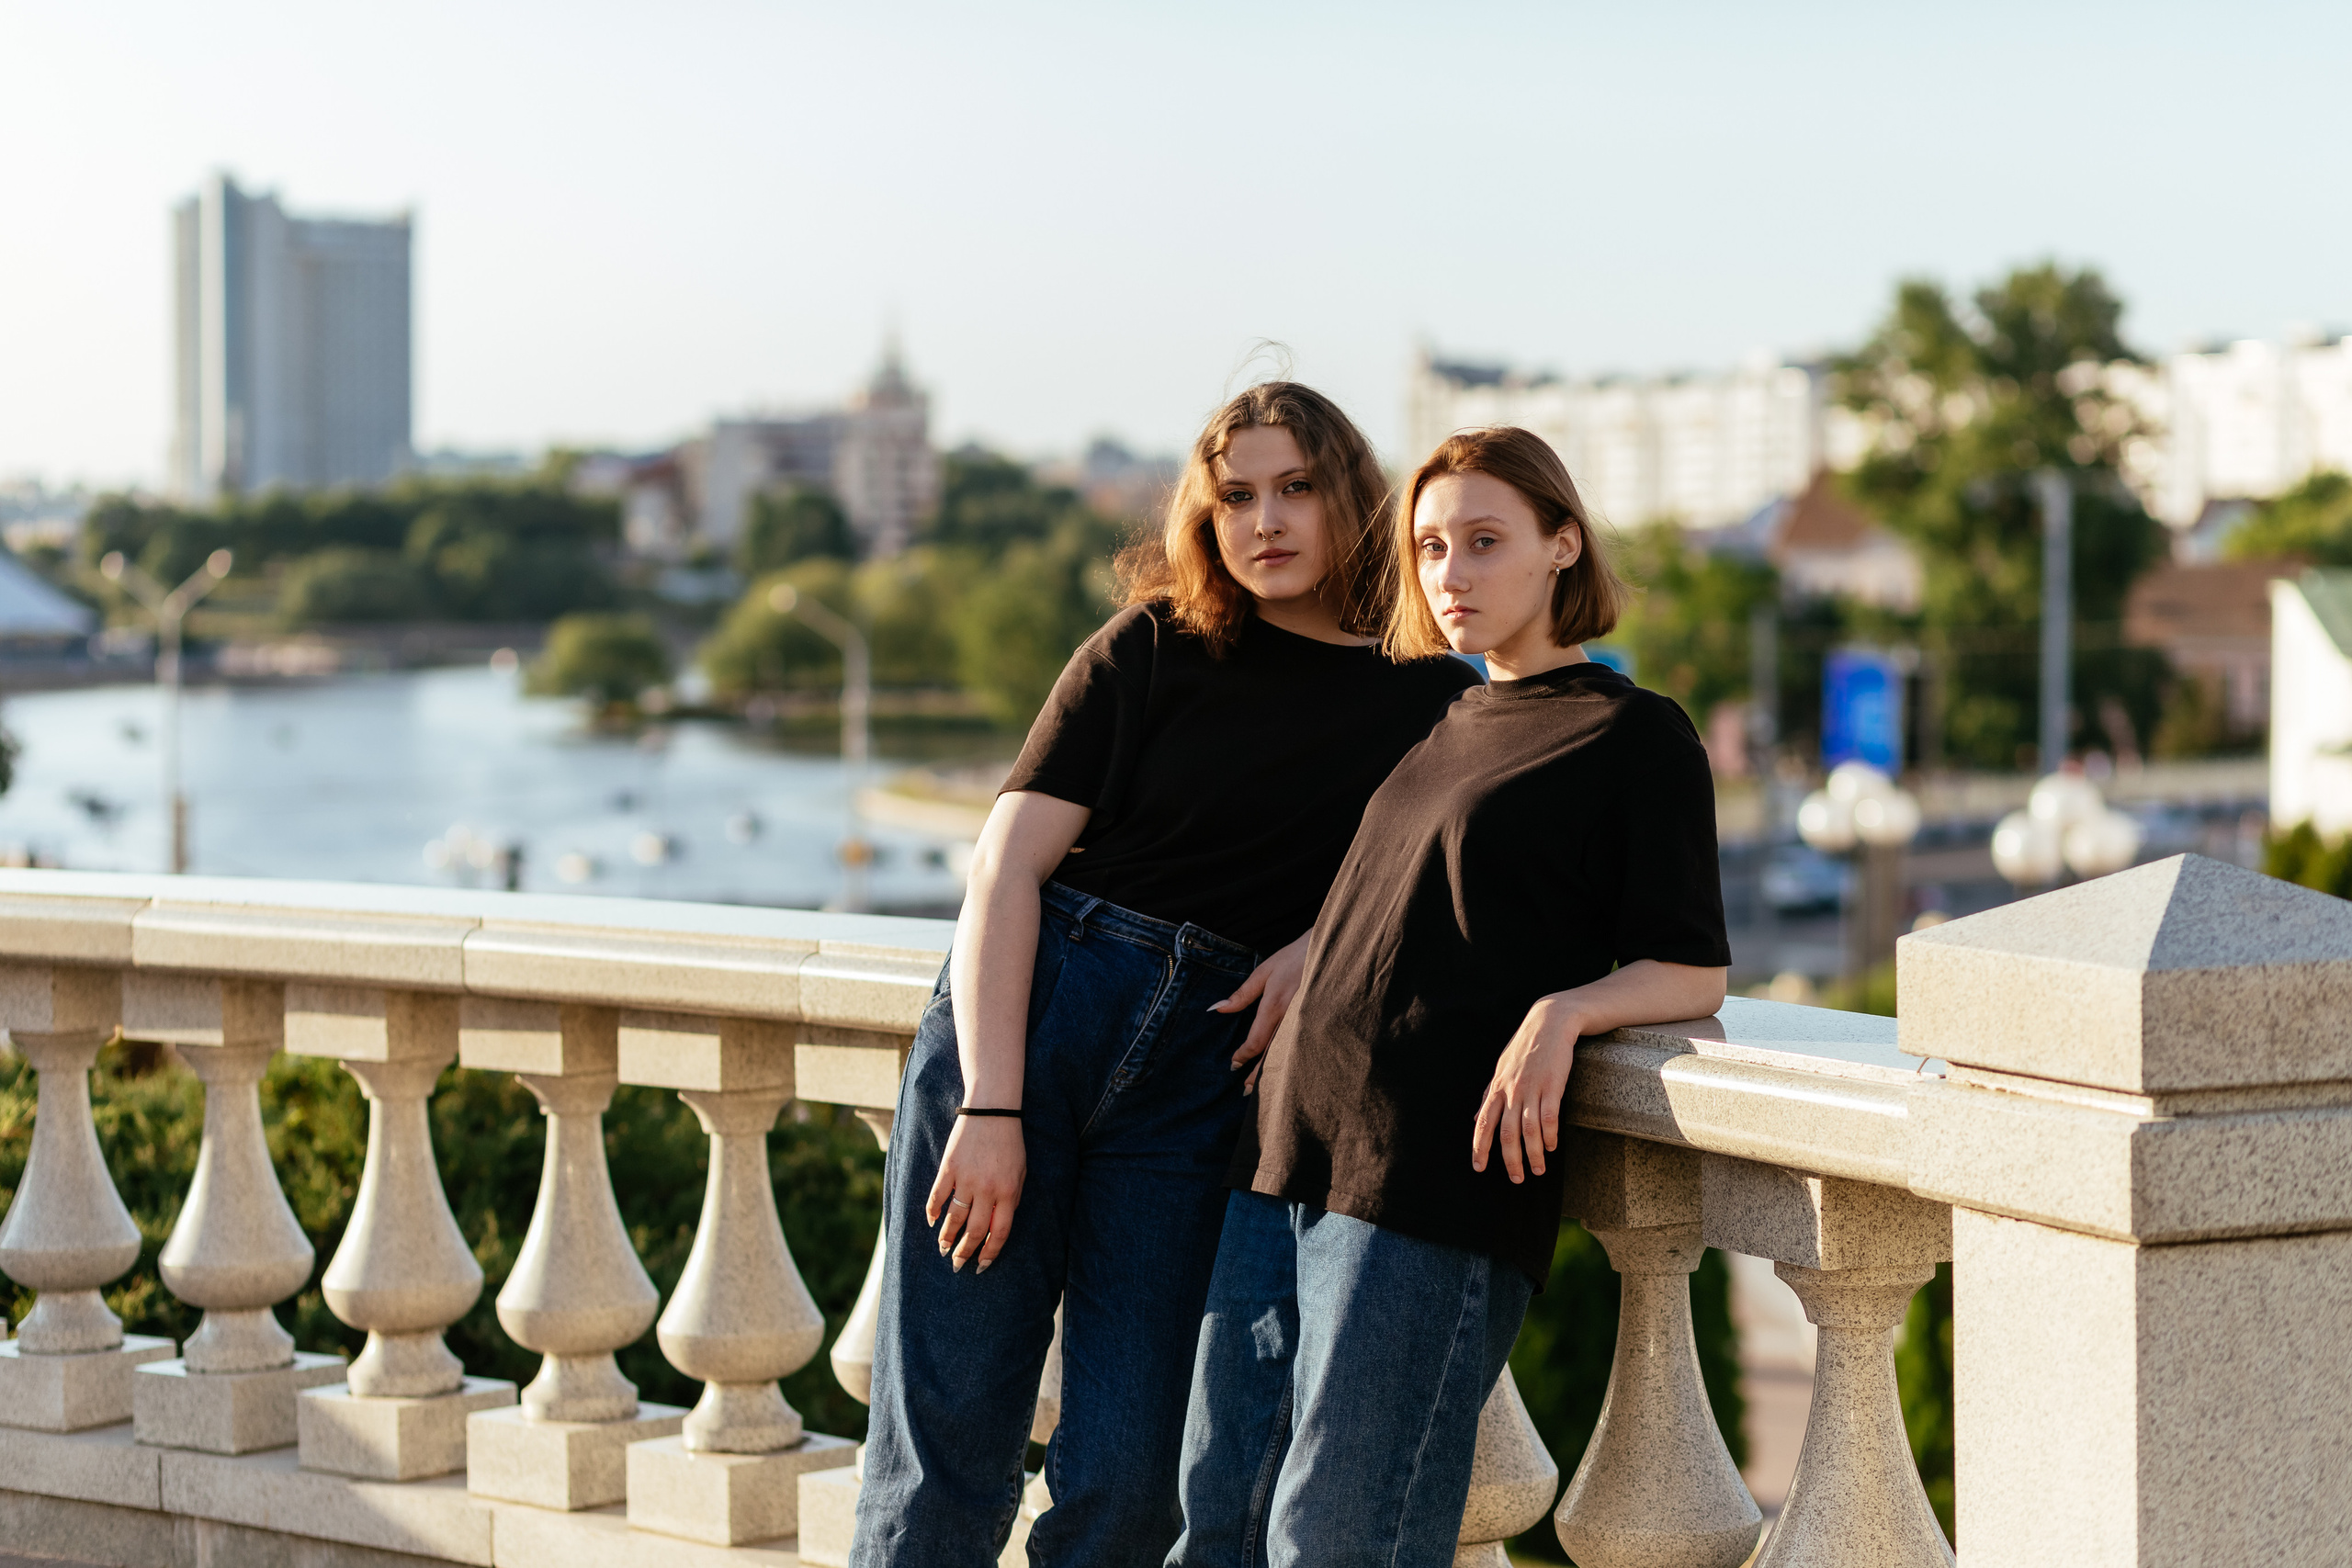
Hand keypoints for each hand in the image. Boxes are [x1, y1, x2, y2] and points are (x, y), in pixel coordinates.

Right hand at [926, 1115, 1025, 1272]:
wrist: (992, 1110)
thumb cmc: (1009, 1142)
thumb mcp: (1021, 1171)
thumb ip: (1012, 1198)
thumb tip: (998, 1224)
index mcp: (1009, 1191)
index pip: (999, 1232)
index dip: (990, 1253)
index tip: (981, 1266)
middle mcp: (988, 1189)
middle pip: (975, 1230)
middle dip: (965, 1252)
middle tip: (957, 1265)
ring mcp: (966, 1179)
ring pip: (954, 1218)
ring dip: (947, 1237)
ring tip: (943, 1249)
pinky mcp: (949, 1168)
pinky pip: (938, 1196)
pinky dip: (932, 1212)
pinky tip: (932, 1222)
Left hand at [1214, 933, 1308, 1092]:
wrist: (1332, 950)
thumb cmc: (1295, 957)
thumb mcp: (1265, 971)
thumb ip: (1242, 993)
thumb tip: (1218, 1008)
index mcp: (1275, 1005)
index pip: (1256, 1040)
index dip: (1244, 1055)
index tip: (1234, 1064)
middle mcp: (1292, 1018)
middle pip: (1272, 1054)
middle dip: (1258, 1074)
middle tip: (1246, 1090)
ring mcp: (1307, 1022)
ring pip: (1288, 1054)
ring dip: (1275, 1072)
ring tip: (1264, 1087)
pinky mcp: (1319, 1023)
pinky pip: (1303, 1047)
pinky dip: (1294, 1061)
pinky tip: (1289, 1071)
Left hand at [1471, 993, 1582, 1183]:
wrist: (1549, 1022)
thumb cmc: (1524, 1049)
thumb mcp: (1501, 1070)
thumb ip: (1489, 1096)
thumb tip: (1475, 1118)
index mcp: (1497, 1088)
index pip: (1483, 1123)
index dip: (1480, 1147)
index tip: (1478, 1168)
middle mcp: (1511, 1090)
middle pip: (1506, 1133)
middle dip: (1510, 1159)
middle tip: (1516, 1179)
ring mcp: (1532, 1088)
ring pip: (1529, 1129)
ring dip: (1533, 1153)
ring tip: (1538, 1170)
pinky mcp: (1553, 1084)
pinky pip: (1549, 1116)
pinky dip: (1549, 1135)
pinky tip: (1552, 1147)